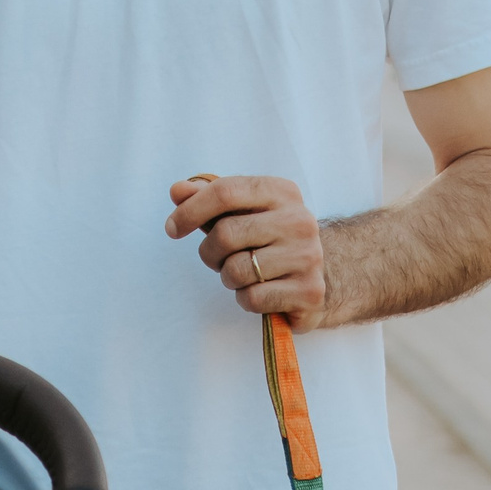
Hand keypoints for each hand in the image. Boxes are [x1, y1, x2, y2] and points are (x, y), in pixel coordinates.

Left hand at [167, 174, 331, 328]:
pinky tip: (261, 291)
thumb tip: (178, 190)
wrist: (318, 274)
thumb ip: (207, 197)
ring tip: (244, 274)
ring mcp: (308, 256)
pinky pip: (252, 298)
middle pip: (225, 234)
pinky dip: (245, 299)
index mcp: (282, 192)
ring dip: (228, 277)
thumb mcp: (240, 211)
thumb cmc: (267, 237)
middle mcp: (300, 220)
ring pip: (236, 270)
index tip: (172, 229)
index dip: (189, 210)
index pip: (225, 192)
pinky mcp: (309, 291)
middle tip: (217, 258)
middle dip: (209, 252)